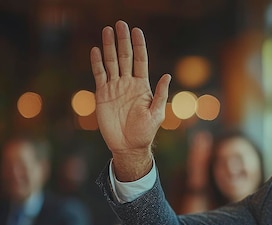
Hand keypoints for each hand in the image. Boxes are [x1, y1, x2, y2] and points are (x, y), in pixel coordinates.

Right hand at [90, 20, 170, 180]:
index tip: (136, 31)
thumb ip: (160, 94)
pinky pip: (99, 75)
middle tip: (120, 24)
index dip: (138, 46)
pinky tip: (96, 51)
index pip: (141, 60)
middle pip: (125, 57)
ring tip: (107, 30)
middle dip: (123, 40)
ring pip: (111, 62)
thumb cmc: (145, 131)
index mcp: (142, 86)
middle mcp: (128, 83)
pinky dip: (97, 63)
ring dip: (109, 47)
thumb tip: (167, 75)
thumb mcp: (157, 113)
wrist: (128, 145)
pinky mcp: (103, 94)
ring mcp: (115, 87)